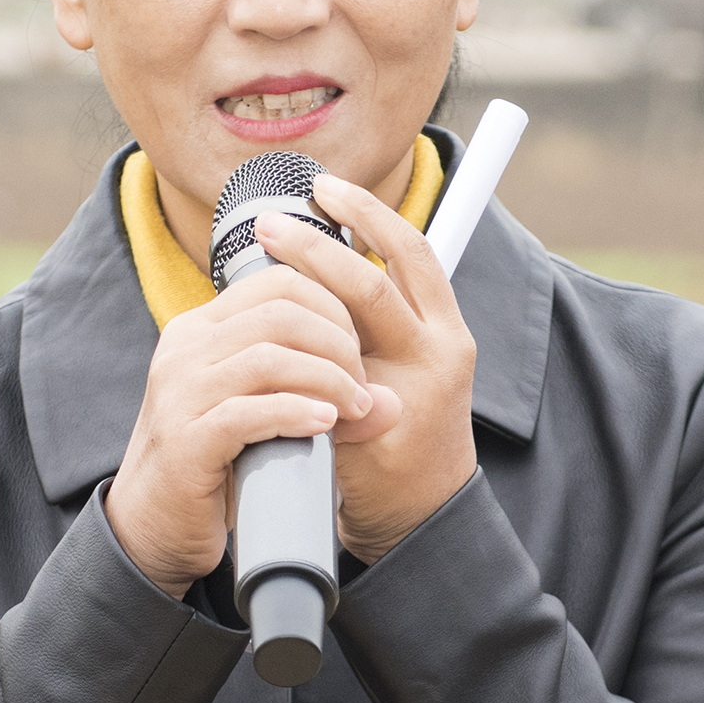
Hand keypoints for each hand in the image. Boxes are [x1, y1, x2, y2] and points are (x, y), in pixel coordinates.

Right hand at [106, 263, 385, 596]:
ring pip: (266, 357)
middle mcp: (183, 350)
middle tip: (363, 385)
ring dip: (326, 379)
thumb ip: (312, 393)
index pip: (278, 284)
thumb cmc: (216, 464)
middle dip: (337, 344)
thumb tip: (392, 402)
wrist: (154, 528)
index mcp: (199, 329)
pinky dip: (295, 413)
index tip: (359, 350)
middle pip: (279, 314)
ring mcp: (179, 394)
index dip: (333, 308)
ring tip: (354, 407)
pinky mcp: (184, 442)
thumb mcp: (261, 413)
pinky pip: (248, 412)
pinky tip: (325, 424)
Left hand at [249, 171, 477, 562]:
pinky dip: (294, 354)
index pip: (410, 252)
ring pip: (353, 321)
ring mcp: (411, 392)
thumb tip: (315, 262)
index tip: (323, 187)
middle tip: (268, 223)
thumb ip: (376, 323)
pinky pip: (329, 380)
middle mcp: (438, 351)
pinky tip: (259, 333)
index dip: (368, 214)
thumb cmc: (408, 430)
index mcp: (444, 327)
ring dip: (302, 286)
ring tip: (259, 265)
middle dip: (317, 246)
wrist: (425, 515)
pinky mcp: (381, 431)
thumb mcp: (407, 364)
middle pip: (375, 280)